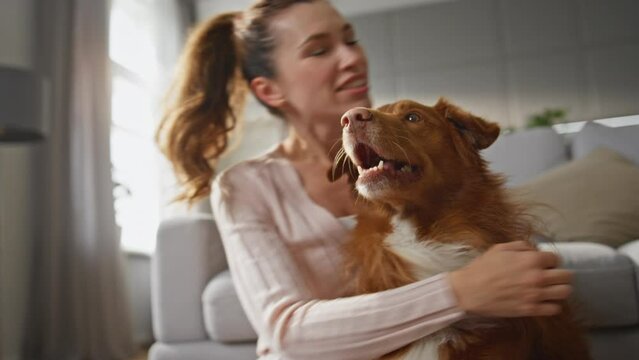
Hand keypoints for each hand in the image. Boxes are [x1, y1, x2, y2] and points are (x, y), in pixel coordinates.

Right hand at [449, 241, 572, 317]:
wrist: (470, 290)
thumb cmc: (483, 267)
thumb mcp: (500, 248)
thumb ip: (522, 246)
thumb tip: (536, 251)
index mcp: (531, 259)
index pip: (556, 258)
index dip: (549, 260)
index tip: (543, 263)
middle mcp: (538, 277)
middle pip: (566, 276)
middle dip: (560, 274)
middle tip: (551, 276)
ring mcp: (535, 295)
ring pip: (565, 292)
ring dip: (560, 289)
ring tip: (550, 289)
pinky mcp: (530, 310)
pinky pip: (555, 309)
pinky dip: (552, 305)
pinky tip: (544, 301)